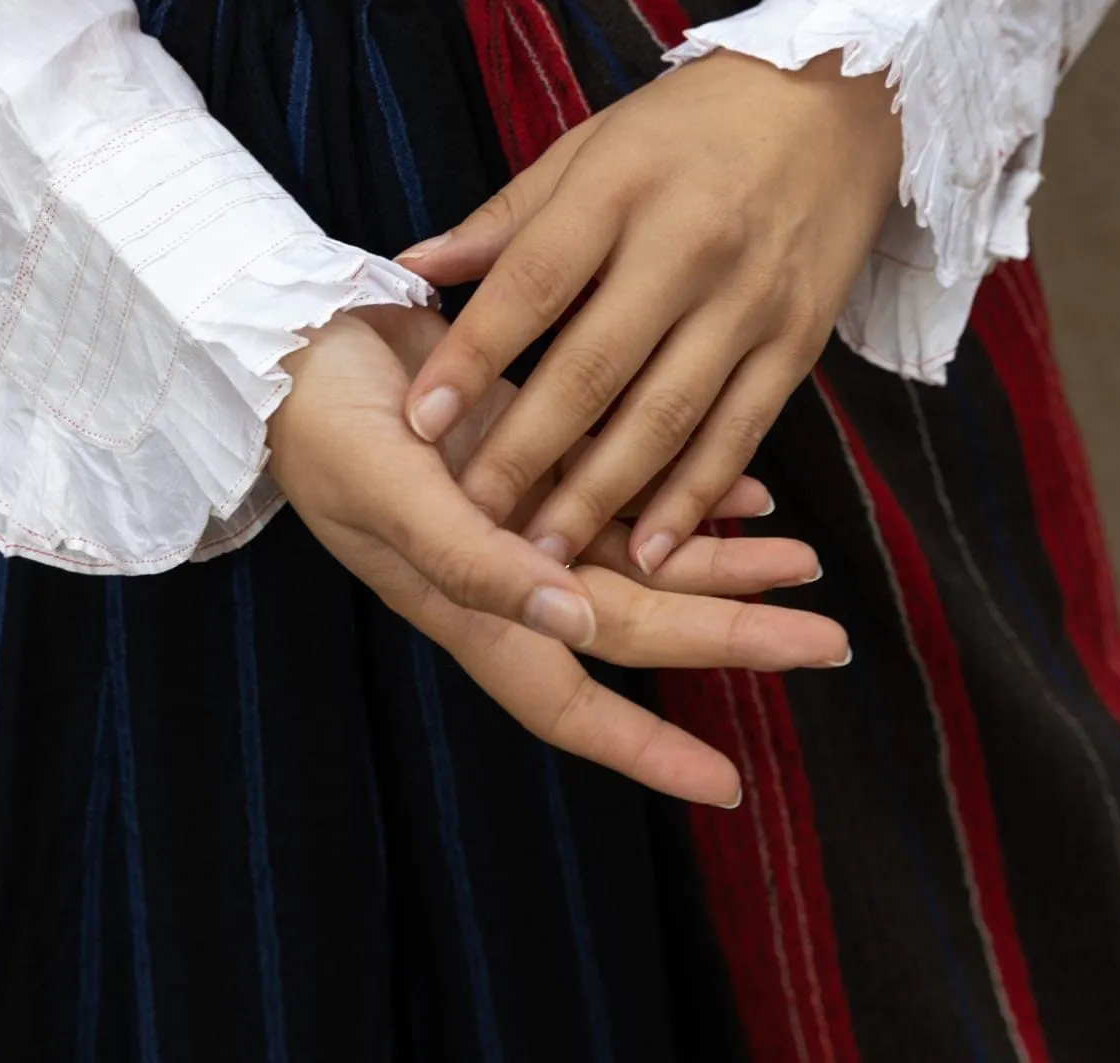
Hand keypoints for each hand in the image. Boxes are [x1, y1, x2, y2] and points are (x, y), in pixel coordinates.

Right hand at [268, 304, 847, 807]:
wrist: (291, 335)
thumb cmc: (324, 422)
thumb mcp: (388, 492)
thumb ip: (473, 561)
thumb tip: (572, 624)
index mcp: (469, 601)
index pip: (572, 698)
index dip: (646, 748)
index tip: (729, 785)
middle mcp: (508, 571)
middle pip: (637, 622)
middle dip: (731, 633)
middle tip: (827, 636)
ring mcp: (524, 508)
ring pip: (643, 554)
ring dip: (723, 562)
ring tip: (806, 560)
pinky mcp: (534, 445)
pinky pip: (624, 481)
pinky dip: (685, 487)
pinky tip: (746, 486)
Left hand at [396, 48, 901, 576]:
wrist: (844, 97)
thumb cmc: (696, 119)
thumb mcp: (595, 141)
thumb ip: (508, 216)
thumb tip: (414, 266)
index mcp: (620, 186)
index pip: (534, 281)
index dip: (475, 356)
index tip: (418, 421)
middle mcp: (687, 245)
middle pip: (595, 365)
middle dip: (526, 452)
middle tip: (469, 519)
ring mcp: (750, 298)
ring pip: (666, 415)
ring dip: (602, 496)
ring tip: (544, 557)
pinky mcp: (801, 339)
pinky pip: (741, 431)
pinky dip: (697, 497)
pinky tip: (654, 551)